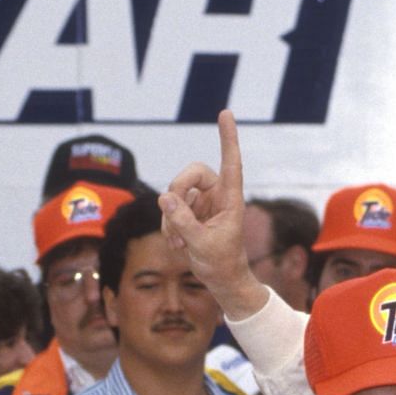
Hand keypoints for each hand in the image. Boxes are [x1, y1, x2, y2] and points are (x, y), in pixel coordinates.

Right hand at [161, 111, 268, 321]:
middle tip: (170, 211)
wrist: (221, 281)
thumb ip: (183, 221)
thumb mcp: (201, 244)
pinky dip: (168, 226)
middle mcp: (217, 196)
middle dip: (177, 190)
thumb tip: (165, 197)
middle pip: (191, 173)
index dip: (228, 138)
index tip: (226, 113)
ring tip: (178, 242)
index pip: (230, 162)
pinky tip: (177, 244)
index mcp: (231, 199)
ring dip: (170, 218)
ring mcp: (202, 203)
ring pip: (176, 193)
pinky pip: (170, 209)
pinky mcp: (190, 213)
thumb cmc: (221, 264)